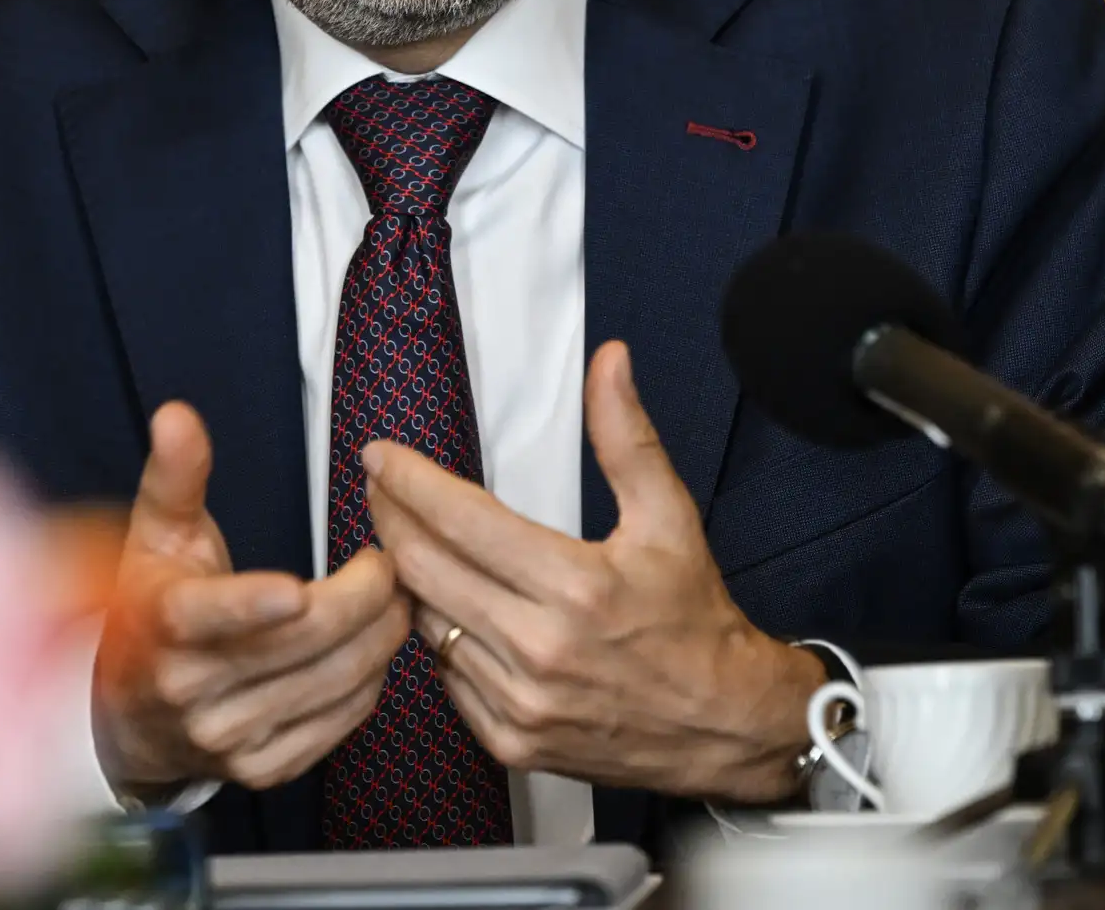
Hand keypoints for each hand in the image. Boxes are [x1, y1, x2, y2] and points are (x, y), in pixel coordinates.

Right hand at [94, 401, 410, 795]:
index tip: (296, 588)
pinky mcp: (264, 768)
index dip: (253, 606)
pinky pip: (341, 722)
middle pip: (302, 642)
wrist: (126, 717)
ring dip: (382, 635)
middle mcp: (193, 689)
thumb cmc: (150, 609)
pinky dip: (371, 680)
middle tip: (392, 561)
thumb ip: (177, 475)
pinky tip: (373, 646)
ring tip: (397, 596)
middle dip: (365, 596)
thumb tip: (177, 415)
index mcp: (163, 624)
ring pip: (334, 682)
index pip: (211, 617)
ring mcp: (230, 737)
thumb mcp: (155, 536)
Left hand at [363, 341, 822, 801]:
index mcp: (576, 587)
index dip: (410, 482)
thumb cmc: (695, 620)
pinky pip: (445, 677)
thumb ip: (626, 436)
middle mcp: (540, 649)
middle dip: (390, 520)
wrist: (725, 727)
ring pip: (427, 624)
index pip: (462, 521)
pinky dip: (439, 637)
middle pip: (425, 570)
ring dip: (409, 578)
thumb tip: (609, 361)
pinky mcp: (511, 742)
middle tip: (379, 489)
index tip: (379, 456)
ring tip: (403, 540)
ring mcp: (520, 703)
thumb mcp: (669, 517)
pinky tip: (447, 608)